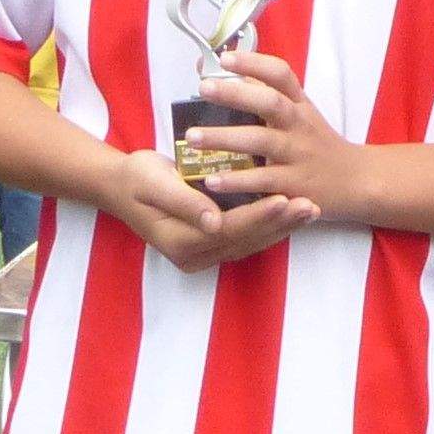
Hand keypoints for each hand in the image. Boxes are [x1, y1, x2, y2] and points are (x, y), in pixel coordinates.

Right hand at [106, 146, 316, 270]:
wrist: (121, 187)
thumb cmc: (137, 179)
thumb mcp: (154, 183)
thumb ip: (184, 202)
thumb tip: (213, 221)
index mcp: (180, 242)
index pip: (229, 229)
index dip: (258, 215)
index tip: (285, 197)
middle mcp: (194, 255)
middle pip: (246, 240)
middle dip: (281, 223)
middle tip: (311, 205)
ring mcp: (203, 254)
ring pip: (252, 241)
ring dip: (283, 226)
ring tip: (312, 209)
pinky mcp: (212, 244)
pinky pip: (247, 237)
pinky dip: (271, 225)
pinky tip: (293, 212)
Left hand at [182, 50, 366, 217]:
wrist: (357, 181)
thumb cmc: (317, 144)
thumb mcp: (299, 113)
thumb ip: (263, 92)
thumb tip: (223, 67)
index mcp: (299, 104)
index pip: (281, 74)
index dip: (254, 63)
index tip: (225, 57)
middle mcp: (300, 125)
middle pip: (271, 103)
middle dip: (236, 94)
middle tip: (204, 88)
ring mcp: (298, 155)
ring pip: (262, 141)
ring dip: (226, 138)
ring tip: (193, 137)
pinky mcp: (295, 186)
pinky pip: (264, 181)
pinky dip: (237, 181)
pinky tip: (212, 180)